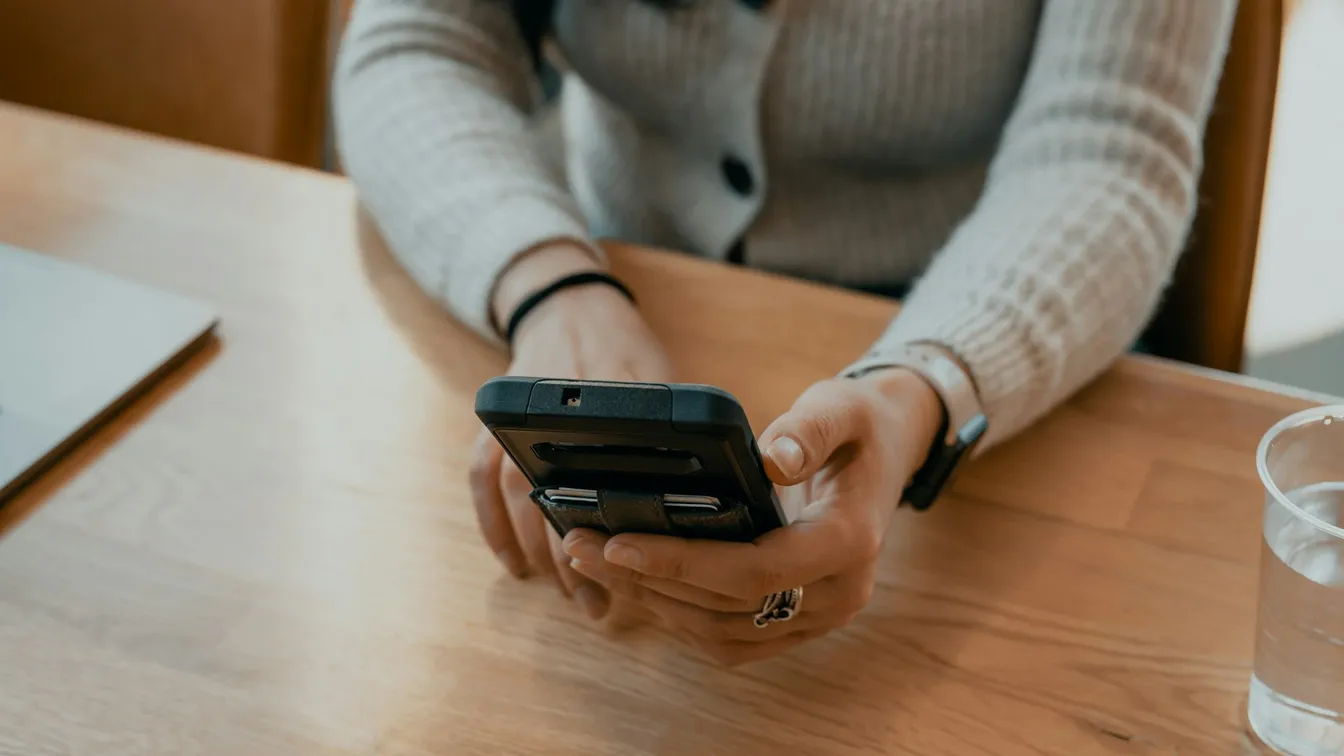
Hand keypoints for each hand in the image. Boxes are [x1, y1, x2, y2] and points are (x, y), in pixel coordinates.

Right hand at [469, 241, 673, 620]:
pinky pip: (481, 481)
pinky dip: (493, 528)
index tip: (628, 571)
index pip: (608, 472)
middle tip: (597, 604)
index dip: (615, 528)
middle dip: (575, 558)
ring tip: (568, 594)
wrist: (570, 305)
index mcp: (610, 398)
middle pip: (555, 496)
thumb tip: (716, 503)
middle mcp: (557, 409)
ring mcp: (518, 418)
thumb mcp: (666, 382)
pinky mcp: (493, 425)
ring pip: (517, 497)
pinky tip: (515, 566)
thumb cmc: (627, 350)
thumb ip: (678, 434)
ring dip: (539, 554)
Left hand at [561, 368, 943, 664]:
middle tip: (579, 546)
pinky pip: (731, 641)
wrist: (886, 454)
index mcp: (849, 541)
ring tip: (593, 562)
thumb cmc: (856, 427)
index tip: (618, 542)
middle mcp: (838, 593)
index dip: (682, 561)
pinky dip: (680, 618)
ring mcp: (819, 616)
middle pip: (727, 607)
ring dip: (654, 603)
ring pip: (722, 633)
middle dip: (647, 580)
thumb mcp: (840, 407)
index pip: (756, 570)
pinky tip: (637, 586)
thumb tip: (772, 459)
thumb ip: (809, 429)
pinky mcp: (798, 623)